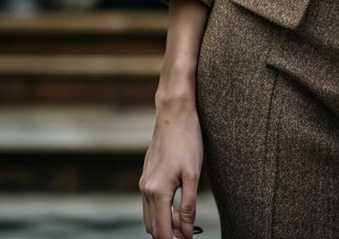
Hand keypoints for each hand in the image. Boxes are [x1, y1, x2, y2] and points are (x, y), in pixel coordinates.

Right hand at [140, 96, 205, 238]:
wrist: (174, 113)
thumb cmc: (187, 140)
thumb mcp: (193, 174)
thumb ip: (189, 206)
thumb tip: (187, 232)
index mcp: (157, 191)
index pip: (162, 231)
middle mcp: (145, 189)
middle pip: (154, 228)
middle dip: (172, 234)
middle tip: (195, 230)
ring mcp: (144, 182)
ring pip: (150, 217)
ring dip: (167, 223)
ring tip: (189, 220)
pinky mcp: (146, 175)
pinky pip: (150, 203)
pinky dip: (162, 210)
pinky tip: (179, 204)